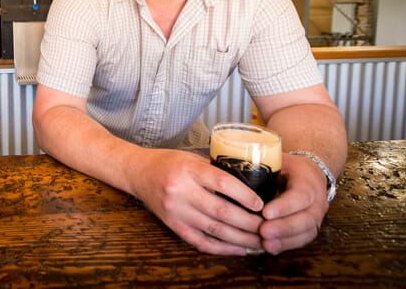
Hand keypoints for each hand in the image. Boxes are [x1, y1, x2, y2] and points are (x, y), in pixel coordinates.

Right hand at [128, 149, 265, 254]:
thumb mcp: (191, 157)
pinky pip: (200, 241)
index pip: (221, 183)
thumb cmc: (168, 162)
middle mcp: (181, 191)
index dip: (244, 195)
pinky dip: (221, 248)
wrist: (138, 173)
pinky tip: (238, 249)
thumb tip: (249, 181)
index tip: (261, 204)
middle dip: (248, 222)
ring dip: (240, 238)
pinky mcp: (172, 225)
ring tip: (259, 241)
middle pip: (221, 211)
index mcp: (188, 170)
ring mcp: (175, 211)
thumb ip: (215, 169)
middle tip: (267, 227)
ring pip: (214, 229)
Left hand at [260, 153, 329, 253]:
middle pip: (306, 218)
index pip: (300, 195)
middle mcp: (317, 200)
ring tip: (266, 243)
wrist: (308, 173)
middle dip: (284, 227)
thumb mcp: (278, 159)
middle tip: (263, 231)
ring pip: (306, 232)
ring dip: (285, 240)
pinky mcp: (311, 227)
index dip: (284, 206)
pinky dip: (287, 245)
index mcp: (308, 180)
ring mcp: (317, 215)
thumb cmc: (287, 166)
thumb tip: (233, 168)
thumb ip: (263, 166)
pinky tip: (271, 247)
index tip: (265, 213)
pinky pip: (303, 239)